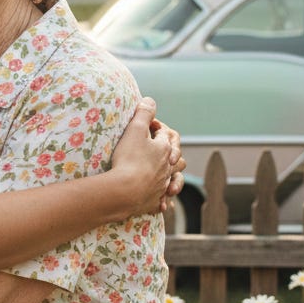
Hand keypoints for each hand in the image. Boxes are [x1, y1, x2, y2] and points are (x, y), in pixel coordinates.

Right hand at [110, 98, 185, 214]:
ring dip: (174, 177)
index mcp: (165, 149)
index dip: (157, 128)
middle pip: (178, 158)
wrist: (126, 190)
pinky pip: (164, 200)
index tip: (146, 126)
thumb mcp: (134, 130)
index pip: (167, 135)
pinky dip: (165, 200)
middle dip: (172, 153)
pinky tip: (164, 203)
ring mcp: (163, 185)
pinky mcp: (155, 201)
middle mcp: (168, 167)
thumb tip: (150, 100)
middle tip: (161, 151)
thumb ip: (143, 113)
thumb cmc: (129, 159)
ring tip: (167, 176)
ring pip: (175, 179)